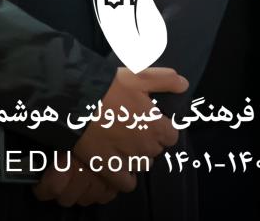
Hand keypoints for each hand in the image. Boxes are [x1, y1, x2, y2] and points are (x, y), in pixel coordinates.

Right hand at [34, 67, 185, 204]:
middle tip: (132, 128)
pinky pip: (127, 183)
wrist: (76, 102)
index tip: (150, 121)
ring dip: (137, 157)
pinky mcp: (109, 169)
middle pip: (156, 150)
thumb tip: (184, 85)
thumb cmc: (108, 87)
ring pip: (142, 165)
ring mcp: (128, 160)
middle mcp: (146, 146)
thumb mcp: (139, 75)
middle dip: (148, 141)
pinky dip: (126, 177)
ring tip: (123, 144)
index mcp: (156, 126)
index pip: (172, 136)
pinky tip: (121, 167)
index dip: (161, 128)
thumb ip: (165, 80)